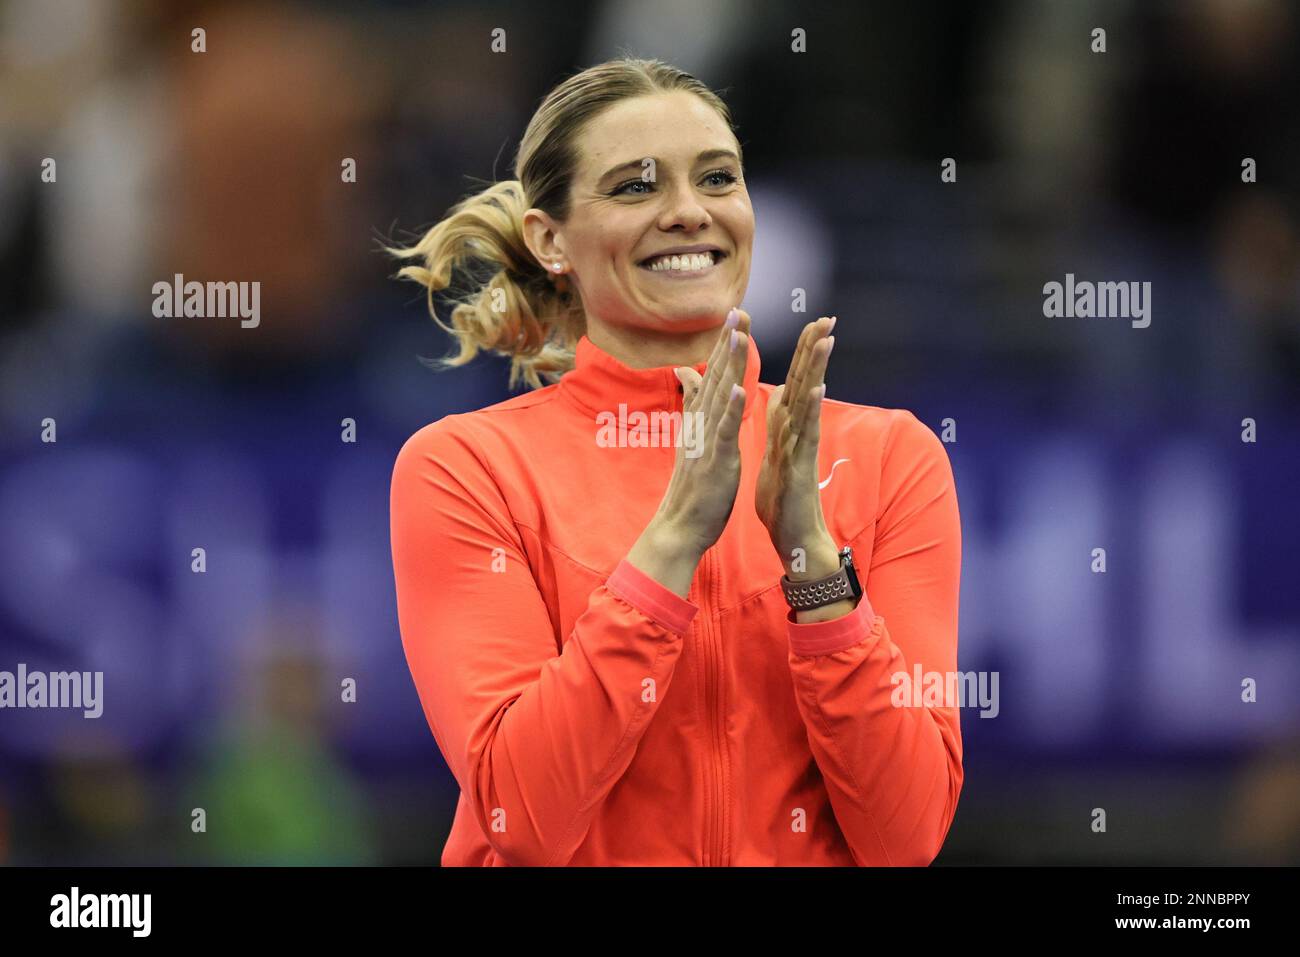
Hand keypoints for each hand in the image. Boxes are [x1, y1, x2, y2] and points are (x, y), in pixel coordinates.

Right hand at [647, 307, 751, 557]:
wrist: (680, 525)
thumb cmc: (692, 486)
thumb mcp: (693, 438)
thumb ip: (692, 404)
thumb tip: (685, 371)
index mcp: (700, 419)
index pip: (714, 375)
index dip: (724, 345)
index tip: (736, 316)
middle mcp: (701, 424)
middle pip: (716, 377)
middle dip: (728, 343)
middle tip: (739, 311)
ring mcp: (707, 440)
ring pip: (721, 396)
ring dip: (729, 365)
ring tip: (738, 336)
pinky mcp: (716, 460)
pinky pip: (724, 431)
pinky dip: (731, 409)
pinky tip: (739, 388)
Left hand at [755, 314, 839, 578]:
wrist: (792, 537)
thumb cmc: (783, 498)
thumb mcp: (774, 452)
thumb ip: (778, 424)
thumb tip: (780, 398)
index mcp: (788, 426)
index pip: (796, 380)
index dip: (803, 352)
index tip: (813, 322)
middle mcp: (799, 430)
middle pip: (807, 382)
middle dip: (815, 350)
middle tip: (827, 317)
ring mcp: (802, 445)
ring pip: (809, 400)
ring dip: (817, 370)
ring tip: (826, 341)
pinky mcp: (800, 463)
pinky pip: (806, 432)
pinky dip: (811, 409)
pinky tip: (817, 388)